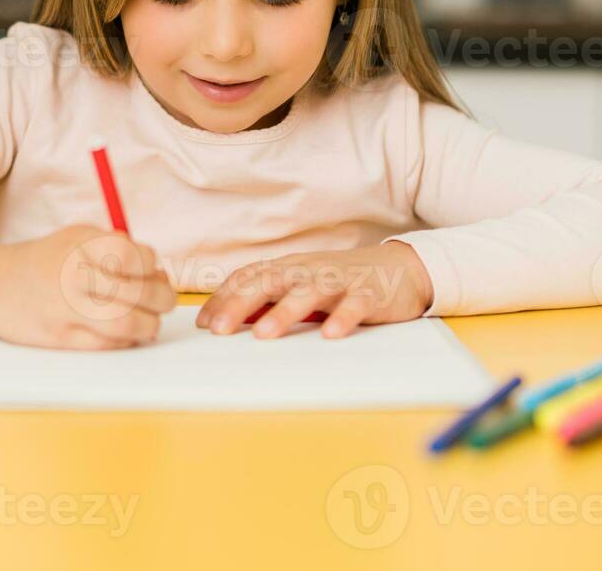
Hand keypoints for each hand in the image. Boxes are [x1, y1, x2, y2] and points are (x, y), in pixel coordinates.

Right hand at [0, 224, 176, 349]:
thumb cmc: (46, 260)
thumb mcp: (78, 236)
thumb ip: (118, 246)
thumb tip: (160, 273)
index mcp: (83, 245)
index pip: (139, 257)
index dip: (154, 268)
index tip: (152, 273)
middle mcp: (76, 275)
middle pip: (140, 291)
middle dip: (163, 299)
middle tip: (163, 302)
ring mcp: (68, 309)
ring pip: (129, 323)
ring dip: (150, 326)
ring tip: (149, 323)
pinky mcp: (61, 338)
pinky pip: (108, 345)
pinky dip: (126, 341)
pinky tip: (125, 334)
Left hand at [194, 241, 432, 339]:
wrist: (399, 268)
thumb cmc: (340, 282)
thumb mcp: (300, 287)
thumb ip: (268, 300)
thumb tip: (228, 319)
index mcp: (288, 268)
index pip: (248, 278)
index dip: (223, 298)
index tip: (202, 324)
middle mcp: (308, 270)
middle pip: (269, 282)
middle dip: (240, 305)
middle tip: (219, 330)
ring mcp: (339, 280)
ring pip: (308, 291)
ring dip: (285, 312)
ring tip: (265, 334)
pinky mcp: (368, 293)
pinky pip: (354, 304)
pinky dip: (343, 317)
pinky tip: (331, 334)